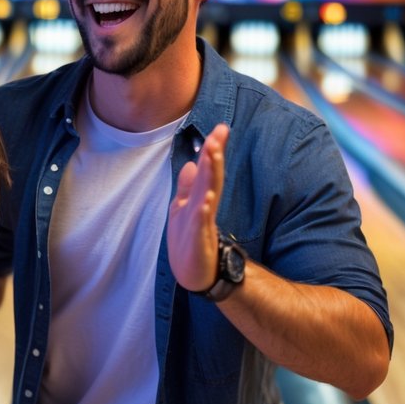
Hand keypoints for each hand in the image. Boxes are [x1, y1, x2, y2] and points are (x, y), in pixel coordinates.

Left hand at [167, 123, 228, 292]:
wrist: (194, 275)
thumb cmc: (190, 242)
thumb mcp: (184, 209)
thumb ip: (188, 187)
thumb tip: (190, 164)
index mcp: (200, 198)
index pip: (208, 170)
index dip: (213, 149)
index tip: (220, 128)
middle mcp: (204, 207)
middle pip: (211, 177)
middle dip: (215, 154)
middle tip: (220, 132)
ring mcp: (202, 223)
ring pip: (208, 194)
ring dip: (211, 174)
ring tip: (213, 154)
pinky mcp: (199, 241)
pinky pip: (201, 223)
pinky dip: (203, 210)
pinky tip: (206, 199)